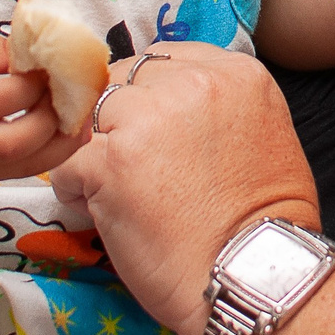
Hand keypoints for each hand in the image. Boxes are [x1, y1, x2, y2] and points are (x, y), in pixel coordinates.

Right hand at [0, 28, 87, 183]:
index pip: (3, 98)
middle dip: (54, 119)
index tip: (56, 66)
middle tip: (74, 94)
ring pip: (21, 165)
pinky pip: (20, 172)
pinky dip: (50, 155)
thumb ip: (1, 50)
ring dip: (61, 143)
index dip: (38, 84)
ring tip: (82, 116)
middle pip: (14, 142)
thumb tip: (49, 60)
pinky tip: (66, 133)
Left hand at [49, 43, 319, 334]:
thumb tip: (169, 104)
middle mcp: (192, 84)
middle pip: (126, 80)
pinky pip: (70, 164)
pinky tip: (99, 212)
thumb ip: (219, 104)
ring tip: (111, 188)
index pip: (165, 58)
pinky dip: (77, 190)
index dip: (150, 94)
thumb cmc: (263, 221)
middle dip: (120, 117)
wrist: (249, 276)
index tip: (152, 127)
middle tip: (129, 161)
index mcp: (235, 73)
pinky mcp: (109, 162)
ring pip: (93, 117)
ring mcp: (146, 119)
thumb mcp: (264, 133)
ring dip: (95, 150)